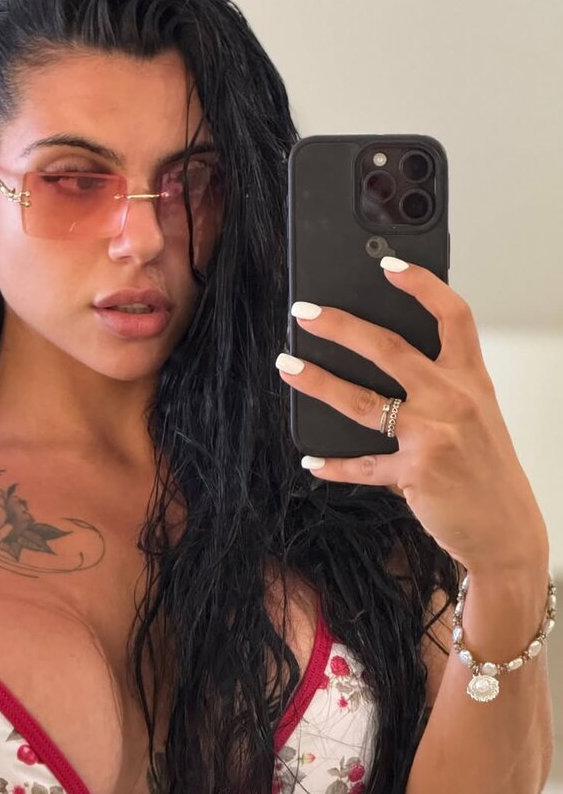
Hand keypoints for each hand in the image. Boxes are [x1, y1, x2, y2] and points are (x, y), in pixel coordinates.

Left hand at [276, 257, 548, 574]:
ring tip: (287, 367)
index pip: (452, 316)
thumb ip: (439, 387)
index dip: (421, 285)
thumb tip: (383, 361)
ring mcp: (432, 435)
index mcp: (471, 379)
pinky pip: (361, 465)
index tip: (389, 264)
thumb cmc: (488, 470)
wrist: (506, 529)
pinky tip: (312, 459)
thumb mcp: (476, 416)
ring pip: (362, 401)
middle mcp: (453, 399)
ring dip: (318, 382)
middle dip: (340, 326)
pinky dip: (333, 463)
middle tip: (305, 313)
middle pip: (389, 348)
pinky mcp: (414, 471)